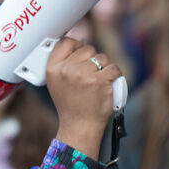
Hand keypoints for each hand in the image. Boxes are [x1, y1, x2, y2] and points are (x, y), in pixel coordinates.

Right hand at [46, 37, 121, 158]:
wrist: (80, 126)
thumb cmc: (70, 105)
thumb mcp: (56, 82)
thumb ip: (63, 63)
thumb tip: (79, 42)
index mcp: (53, 69)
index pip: (66, 42)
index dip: (76, 44)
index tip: (80, 51)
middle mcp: (67, 70)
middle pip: (87, 48)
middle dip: (92, 58)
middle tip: (90, 75)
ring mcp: (83, 75)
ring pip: (102, 57)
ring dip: (104, 66)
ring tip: (98, 80)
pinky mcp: (100, 81)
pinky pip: (114, 68)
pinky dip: (115, 74)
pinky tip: (110, 81)